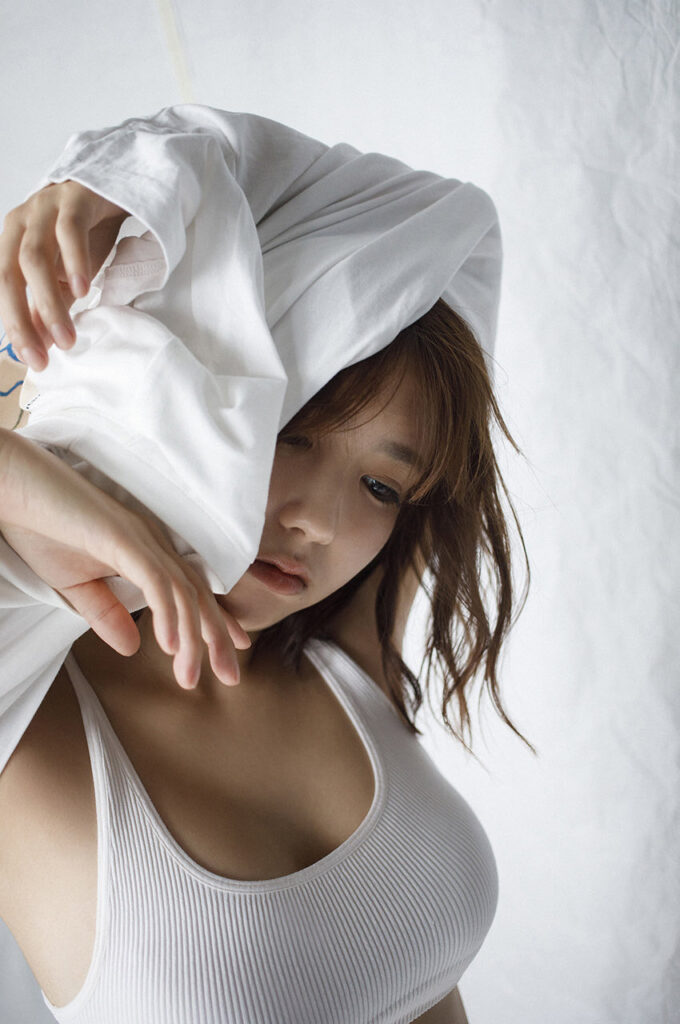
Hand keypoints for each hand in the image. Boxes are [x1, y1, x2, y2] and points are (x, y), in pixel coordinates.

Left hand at [0, 181, 127, 372]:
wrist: (113, 191)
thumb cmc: (83, 235)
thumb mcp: (64, 278)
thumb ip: (49, 307)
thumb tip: (41, 344)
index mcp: (10, 243)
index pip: (2, 290)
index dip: (14, 327)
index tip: (34, 361)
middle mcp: (19, 225)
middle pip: (9, 275)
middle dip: (22, 321)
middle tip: (44, 356)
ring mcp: (43, 209)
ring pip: (35, 258)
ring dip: (49, 303)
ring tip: (68, 337)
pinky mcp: (73, 200)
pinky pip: (68, 232)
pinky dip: (73, 263)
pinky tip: (83, 290)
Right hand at [0, 429, 249, 689]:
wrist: (14, 490)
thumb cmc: (41, 530)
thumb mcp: (76, 587)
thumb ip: (107, 615)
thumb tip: (133, 647)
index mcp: (147, 551)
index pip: (191, 589)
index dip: (216, 620)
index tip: (234, 649)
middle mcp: (153, 543)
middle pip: (196, 593)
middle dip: (216, 636)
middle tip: (230, 677)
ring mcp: (141, 538)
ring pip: (181, 593)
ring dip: (190, 638)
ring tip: (190, 676)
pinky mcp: (123, 538)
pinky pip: (155, 581)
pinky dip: (167, 613)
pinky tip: (169, 645)